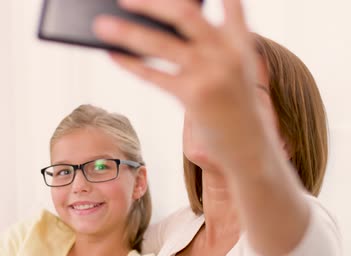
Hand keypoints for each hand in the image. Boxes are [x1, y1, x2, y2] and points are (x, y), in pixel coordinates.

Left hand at [94, 0, 275, 171]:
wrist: (250, 146)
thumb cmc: (236, 105)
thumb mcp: (235, 70)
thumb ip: (210, 46)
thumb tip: (161, 30)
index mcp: (240, 41)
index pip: (231, 1)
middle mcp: (227, 52)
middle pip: (185, 14)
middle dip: (151, 3)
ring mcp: (211, 74)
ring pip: (161, 45)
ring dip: (127, 32)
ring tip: (101, 25)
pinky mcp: (194, 97)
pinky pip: (153, 75)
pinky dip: (130, 64)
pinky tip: (113, 55)